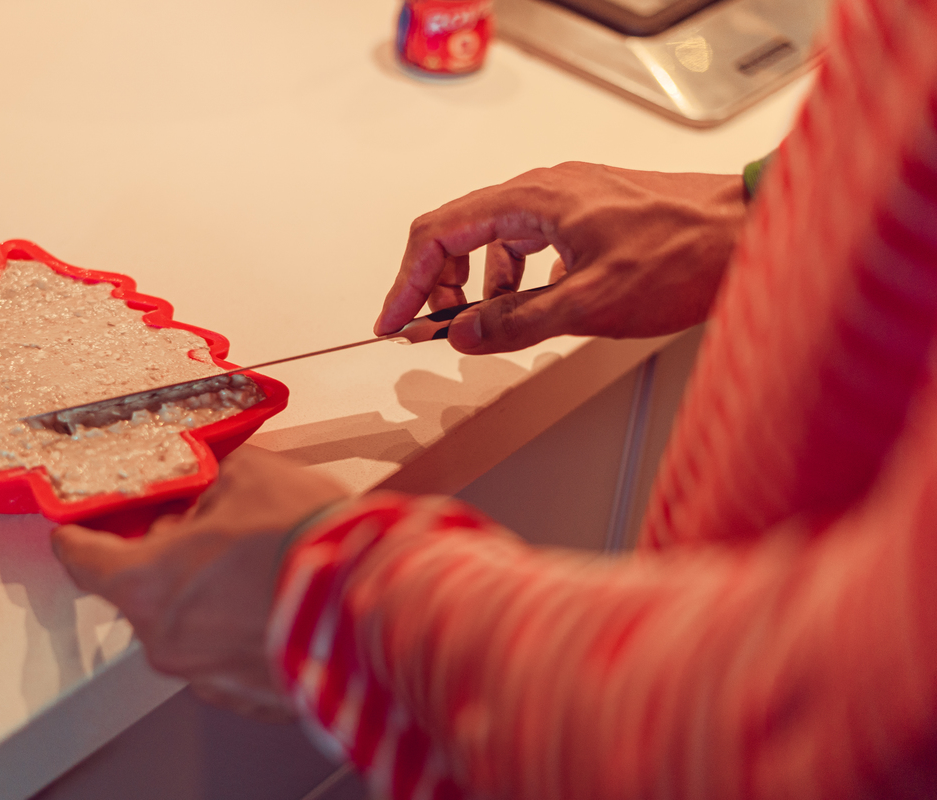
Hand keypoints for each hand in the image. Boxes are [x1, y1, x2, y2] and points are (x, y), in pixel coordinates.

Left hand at [51, 447, 349, 720]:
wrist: (372, 601)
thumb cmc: (308, 546)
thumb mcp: (249, 475)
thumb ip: (212, 483)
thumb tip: (215, 488)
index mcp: (147, 583)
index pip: (82, 559)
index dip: (78, 535)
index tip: (76, 530)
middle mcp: (167, 639)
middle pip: (144, 591)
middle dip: (169, 559)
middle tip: (209, 530)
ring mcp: (207, 675)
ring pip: (189, 624)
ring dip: (210, 595)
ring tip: (259, 563)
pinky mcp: (248, 695)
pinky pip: (228, 653)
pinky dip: (244, 627)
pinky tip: (276, 597)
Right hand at [374, 162, 746, 353]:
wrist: (751, 233)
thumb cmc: (686, 253)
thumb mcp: (590, 302)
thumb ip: (518, 322)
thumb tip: (464, 334)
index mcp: (534, 198)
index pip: (440, 233)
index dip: (409, 281)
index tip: (395, 319)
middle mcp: (546, 189)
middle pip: (460, 231)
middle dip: (438, 283)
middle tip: (435, 328)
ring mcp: (568, 199)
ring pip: (494, 239)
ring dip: (478, 284)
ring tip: (484, 324)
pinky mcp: (589, 216)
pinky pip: (529, 243)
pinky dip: (514, 277)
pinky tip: (531, 304)